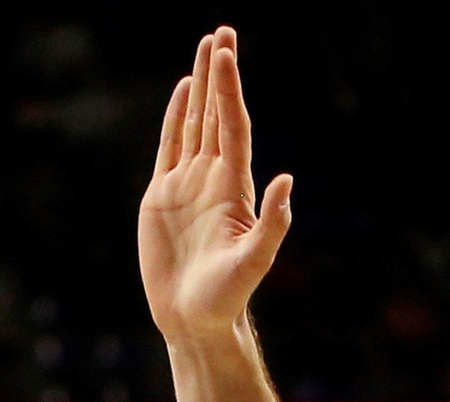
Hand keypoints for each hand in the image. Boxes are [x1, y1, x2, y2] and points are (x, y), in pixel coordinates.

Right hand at [139, 25, 292, 348]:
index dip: (230, 89)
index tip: (227, 52)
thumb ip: (272, 224)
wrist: (193, 321)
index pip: (232, 126)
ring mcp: (187, 185)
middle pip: (217, 114)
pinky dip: (176, 117)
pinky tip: (183, 91)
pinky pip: (169, 147)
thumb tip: (287, 180)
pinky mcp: (161, 197)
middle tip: (223, 31)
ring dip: (201, 86)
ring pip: (195, 123)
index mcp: (234, 188)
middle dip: (220, 73)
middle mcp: (212, 179)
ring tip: (205, 46)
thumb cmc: (226, 298)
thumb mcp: (253, 263)